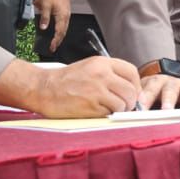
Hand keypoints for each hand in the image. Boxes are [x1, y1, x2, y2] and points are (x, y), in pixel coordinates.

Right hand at [0, 56, 141, 117]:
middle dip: (131, 101)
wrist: (44, 89)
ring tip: (111, 110)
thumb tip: (129, 88)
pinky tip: (99, 112)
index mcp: (102, 63)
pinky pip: (110, 113)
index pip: (131, 72)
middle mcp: (102, 74)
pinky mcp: (91, 106)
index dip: (135, 85)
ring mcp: (97, 90)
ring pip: (123, 103)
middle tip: (124, 106)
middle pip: (131, 90)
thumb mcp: (90, 67)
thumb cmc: (66, 80)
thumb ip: (109, 74)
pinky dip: (108, 115)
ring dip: (120, 110)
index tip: (133, 92)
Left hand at [37, 0, 71, 52]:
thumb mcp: (45, 4)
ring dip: (60, 36)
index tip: (52, 47)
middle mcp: (66, 16)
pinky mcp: (66, 11)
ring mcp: (67, 14)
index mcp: (62, 15)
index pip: (59, 31)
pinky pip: (65, 24)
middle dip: (58, 40)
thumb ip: (45, 17)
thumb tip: (44, 28)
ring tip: (55, 42)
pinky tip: (58, 31)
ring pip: (65, 28)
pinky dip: (61, 30)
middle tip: (53, 48)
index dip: (55, 40)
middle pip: (63, 31)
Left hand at [136, 74, 179, 109]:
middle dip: (168, 99)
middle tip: (166, 111)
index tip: (142, 109)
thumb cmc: (151, 97)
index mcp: (155, 82)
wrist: (162, 87)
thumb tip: (127, 120)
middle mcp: (170, 82)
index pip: (150, 86)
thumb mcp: (143, 99)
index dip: (147, 97)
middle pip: (170, 88)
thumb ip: (138, 107)